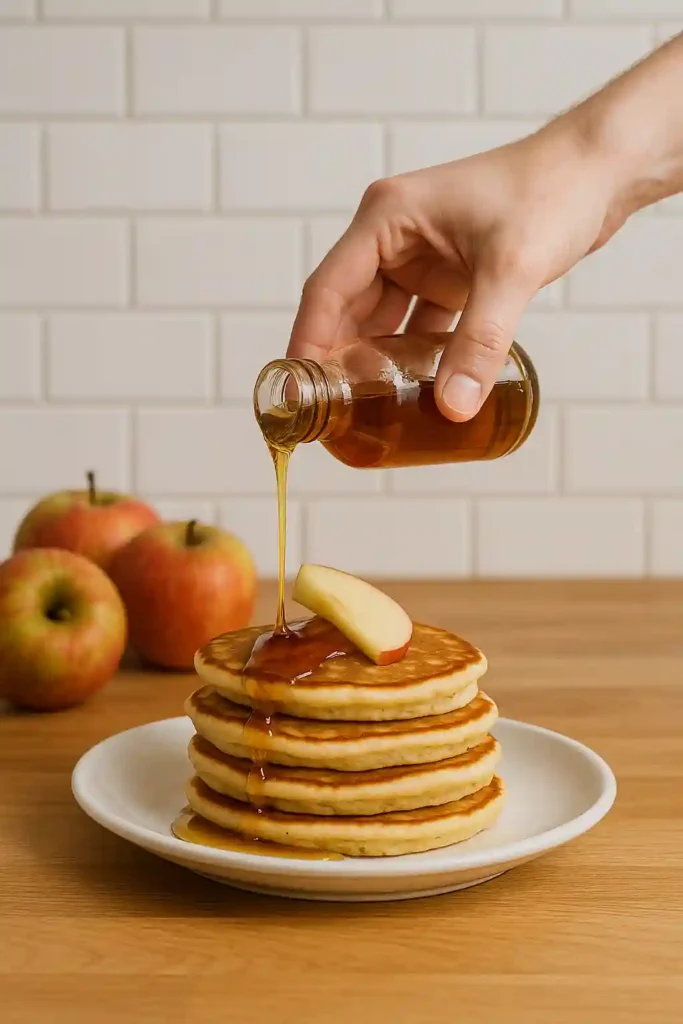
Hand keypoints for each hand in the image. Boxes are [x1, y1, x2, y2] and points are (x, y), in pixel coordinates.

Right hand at [287, 116, 624, 421]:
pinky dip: (414, 355)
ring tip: (365, 410)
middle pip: (348, 309)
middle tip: (332, 413)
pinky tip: (414, 389)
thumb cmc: (553, 190)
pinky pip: (418, 323)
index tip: (300, 389)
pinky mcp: (449, 274)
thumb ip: (479, 341)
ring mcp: (421, 256)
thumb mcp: (510, 270)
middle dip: (339, 359)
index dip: (310, 341)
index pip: (328, 288)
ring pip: (382, 320)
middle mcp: (394, 236)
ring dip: (376, 360)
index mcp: (387, 218)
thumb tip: (453, 407)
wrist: (601, 170)